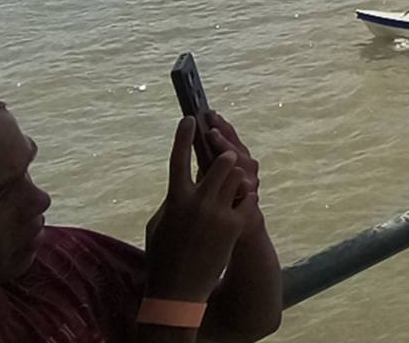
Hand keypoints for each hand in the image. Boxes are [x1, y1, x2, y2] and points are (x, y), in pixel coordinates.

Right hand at [145, 117, 254, 301]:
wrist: (179, 290)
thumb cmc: (163, 255)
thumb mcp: (159, 223)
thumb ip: (175, 198)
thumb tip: (188, 179)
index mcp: (175, 199)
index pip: (179, 159)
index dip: (184, 136)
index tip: (191, 119)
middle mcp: (198, 203)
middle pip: (220, 162)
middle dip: (224, 153)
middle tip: (224, 150)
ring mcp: (219, 214)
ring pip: (238, 176)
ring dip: (236, 173)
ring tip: (231, 176)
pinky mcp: (235, 226)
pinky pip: (248, 198)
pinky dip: (246, 194)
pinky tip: (241, 196)